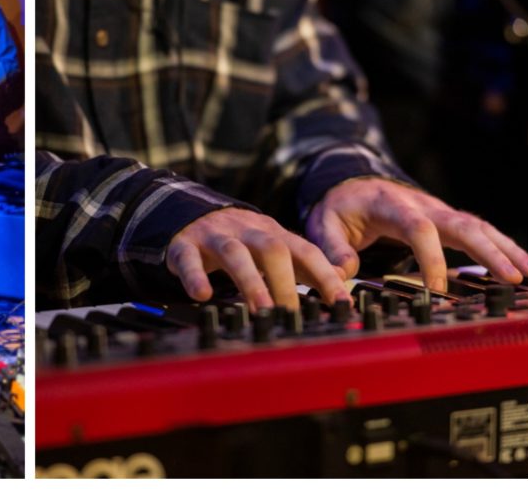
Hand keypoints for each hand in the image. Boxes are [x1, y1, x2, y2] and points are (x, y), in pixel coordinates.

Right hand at [167, 207, 350, 313]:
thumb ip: (304, 265)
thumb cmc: (239, 239)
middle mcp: (246, 231)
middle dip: (285, 283)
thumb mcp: (272, 246)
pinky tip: (202, 294)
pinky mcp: (185, 245)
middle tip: (293, 315)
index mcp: (272, 233)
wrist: (189, 212)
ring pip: (234, 253)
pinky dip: (195, 276)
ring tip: (261, 310)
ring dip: (250, 282)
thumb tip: (341, 283)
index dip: (324, 276)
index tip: (342, 304)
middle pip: (271, 248)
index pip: (304, 251)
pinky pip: (189, 258)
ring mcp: (215, 236)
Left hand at [306, 178, 527, 293]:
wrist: (349, 183)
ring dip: (505, 249)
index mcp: (389, 204)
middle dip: (488, 250)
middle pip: (460, 223)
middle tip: (512, 278)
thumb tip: (343, 276)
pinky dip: (501, 247)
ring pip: (477, 226)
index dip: (430, 257)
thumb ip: (332, 248)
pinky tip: (523, 267)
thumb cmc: (339, 207)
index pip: (417, 227)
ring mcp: (437, 211)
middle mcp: (420, 204)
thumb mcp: (322, 223)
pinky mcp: (446, 220)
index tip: (435, 288)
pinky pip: (478, 232)